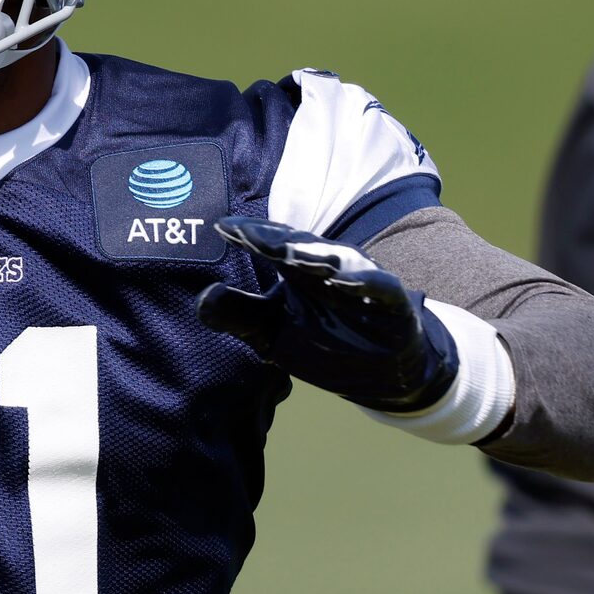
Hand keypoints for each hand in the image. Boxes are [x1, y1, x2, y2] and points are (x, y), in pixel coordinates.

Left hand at [196, 217, 458, 412]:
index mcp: (298, 270)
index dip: (248, 237)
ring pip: (336, 262)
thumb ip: (240, 315)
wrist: (381, 366)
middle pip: (299, 248)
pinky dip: (362, 282)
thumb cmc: (322, 337)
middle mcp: (328, 268)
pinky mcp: (389, 302)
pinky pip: (377, 288)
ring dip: (314, 254)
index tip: (221, 226)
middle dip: (275, 239)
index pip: (270, 249)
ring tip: (288, 250)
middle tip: (247, 230)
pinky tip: (342, 278)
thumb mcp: (272, 331)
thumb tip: (203, 297)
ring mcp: (360, 282)